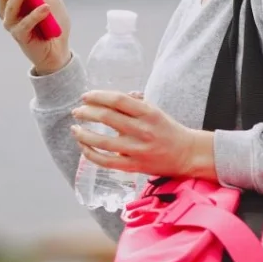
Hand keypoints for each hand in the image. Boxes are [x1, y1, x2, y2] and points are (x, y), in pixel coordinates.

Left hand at [70, 91, 216, 180]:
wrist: (186, 153)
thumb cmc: (168, 130)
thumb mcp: (154, 111)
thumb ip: (133, 104)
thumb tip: (108, 98)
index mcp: (148, 112)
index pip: (117, 100)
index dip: (97, 96)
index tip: (85, 96)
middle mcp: (142, 130)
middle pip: (106, 117)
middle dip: (86, 112)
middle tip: (77, 112)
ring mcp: (137, 149)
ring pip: (102, 141)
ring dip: (83, 134)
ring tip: (75, 129)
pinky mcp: (134, 165)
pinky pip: (106, 161)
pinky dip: (91, 154)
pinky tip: (84, 147)